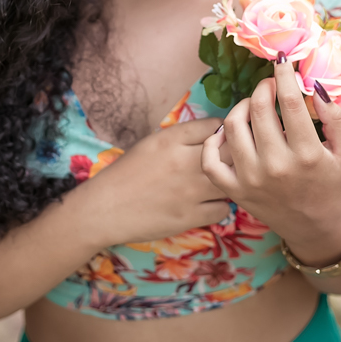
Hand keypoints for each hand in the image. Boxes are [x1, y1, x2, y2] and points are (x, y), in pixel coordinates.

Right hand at [80, 117, 230, 247]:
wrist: (106, 208)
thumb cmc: (128, 172)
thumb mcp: (152, 143)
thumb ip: (183, 136)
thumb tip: (216, 131)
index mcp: (171, 139)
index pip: (215, 124)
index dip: (223, 129)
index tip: (223, 137)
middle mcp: (184, 162)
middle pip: (230, 150)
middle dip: (234, 153)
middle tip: (231, 159)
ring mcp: (190, 191)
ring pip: (231, 180)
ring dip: (230, 180)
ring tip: (221, 182)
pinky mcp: (190, 217)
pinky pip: (223, 209)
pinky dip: (220, 205)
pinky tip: (209, 203)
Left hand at [201, 58, 340, 251]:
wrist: (313, 225)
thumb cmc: (329, 181)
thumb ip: (335, 117)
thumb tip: (316, 87)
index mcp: (307, 155)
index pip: (290, 101)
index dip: (284, 75)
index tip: (282, 62)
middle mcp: (276, 166)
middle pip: (258, 109)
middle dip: (263, 88)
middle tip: (269, 85)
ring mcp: (251, 180)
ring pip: (232, 126)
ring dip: (241, 107)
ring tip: (253, 106)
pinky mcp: (235, 191)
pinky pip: (210, 161)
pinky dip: (213, 141)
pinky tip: (226, 132)